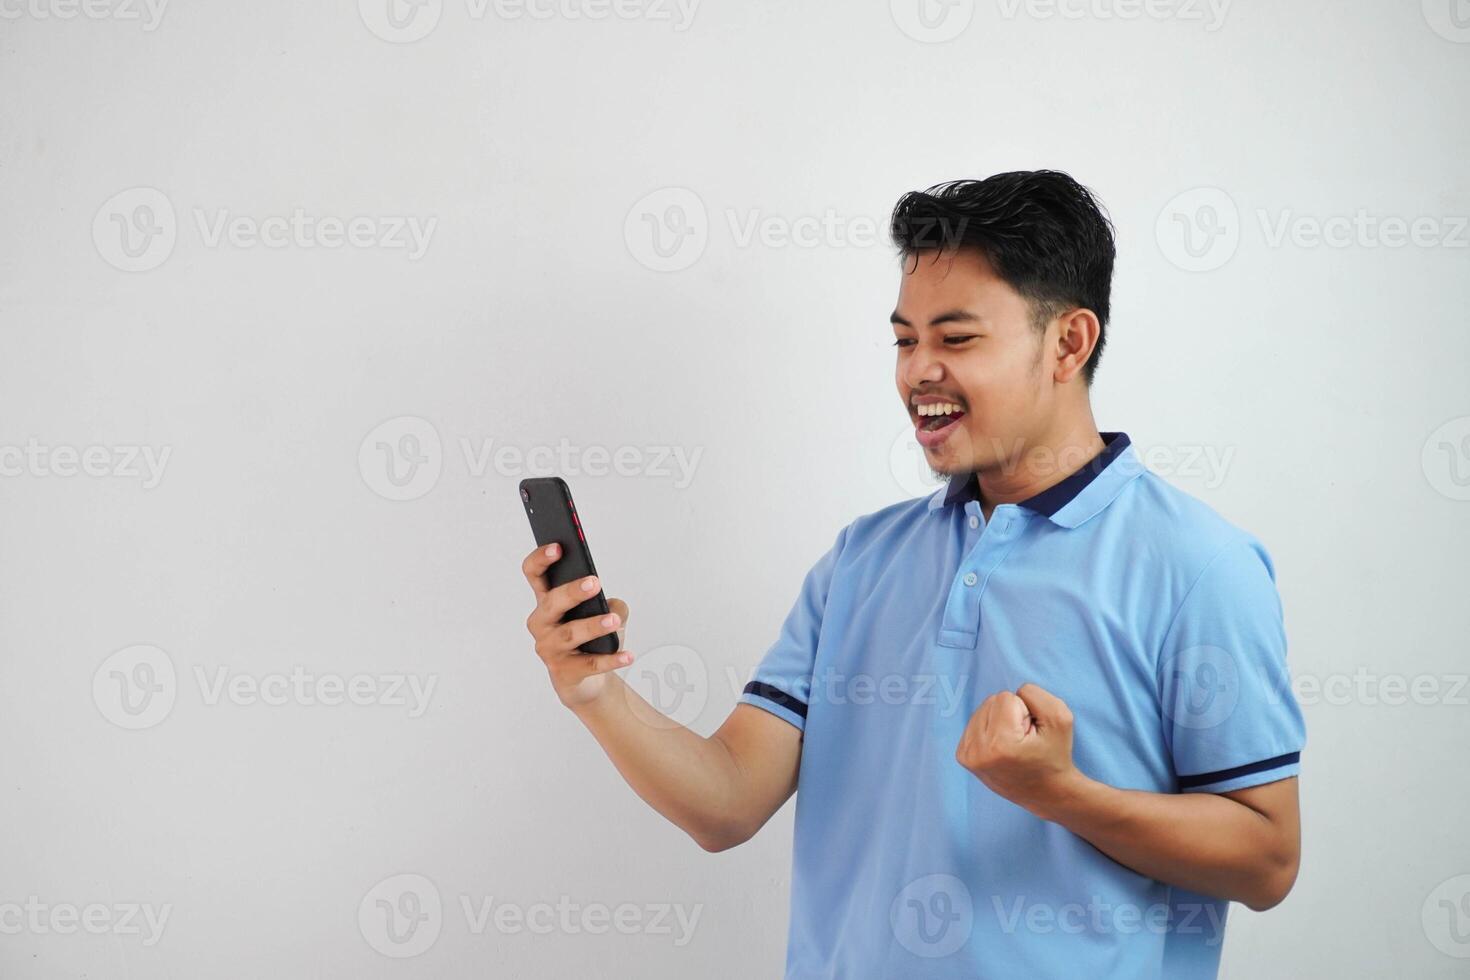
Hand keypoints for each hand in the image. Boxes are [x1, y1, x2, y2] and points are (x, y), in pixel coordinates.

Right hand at [522, 542, 633, 709]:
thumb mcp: (602, 613)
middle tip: (595, 582)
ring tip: (613, 620)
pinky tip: (628, 655)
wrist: (585, 679)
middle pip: (552, 603)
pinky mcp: (564, 671)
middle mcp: (542, 623)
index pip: (534, 574)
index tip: (558, 548)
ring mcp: (550, 648)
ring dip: (593, 625)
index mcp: (546, 601)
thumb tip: (613, 607)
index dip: (541, 559)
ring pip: (570, 633)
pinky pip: (589, 664)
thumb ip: (611, 605)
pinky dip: (611, 659)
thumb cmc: (590, 638)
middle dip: (572, 591)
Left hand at [955, 682, 1082, 818]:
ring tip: (1014, 744)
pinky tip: (1002, 747)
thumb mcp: (1060, 718)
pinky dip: (991, 729)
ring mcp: (968, 756)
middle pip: (991, 701)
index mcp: (1000, 744)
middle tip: (1023, 740)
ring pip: (982, 709)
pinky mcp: (963, 756)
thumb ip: (1036, 695)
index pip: (1006, 697)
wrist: (1047, 792)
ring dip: (1000, 721)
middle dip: (1011, 715)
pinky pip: (975, 722)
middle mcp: (978, 752)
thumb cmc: (1055, 755)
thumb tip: (1012, 693)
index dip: (1025, 711)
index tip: (1031, 735)